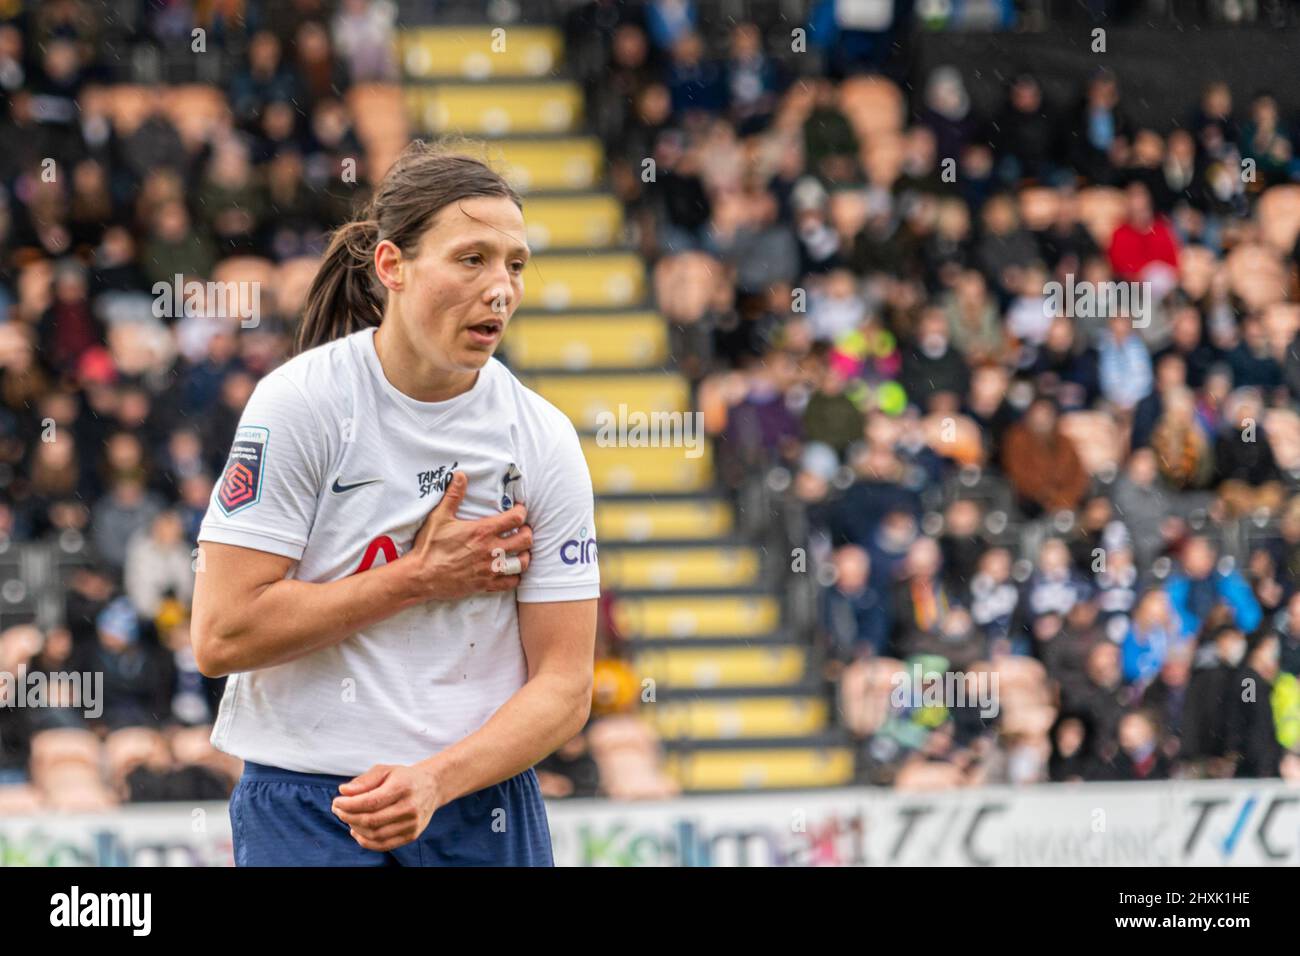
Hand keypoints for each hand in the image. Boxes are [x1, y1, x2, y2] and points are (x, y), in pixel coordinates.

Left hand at [332, 763, 442, 851]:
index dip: (349, 805)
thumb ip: (364, 780)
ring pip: (375, 835)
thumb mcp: (385, 770)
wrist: (432, 787)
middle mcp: (409, 807)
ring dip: (355, 828)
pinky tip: (356, 831)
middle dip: (348, 817)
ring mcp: (412, 824)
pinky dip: (365, 841)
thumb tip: (344, 792)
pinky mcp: (412, 835)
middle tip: (338, 810)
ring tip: (348, 819)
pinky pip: (383, 845)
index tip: (336, 802)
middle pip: (371, 820)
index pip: (371, 801)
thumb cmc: (404, 778)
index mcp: (403, 787)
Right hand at [404, 471, 531, 599]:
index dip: (521, 512)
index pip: (515, 518)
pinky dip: (514, 577)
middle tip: (522, 530)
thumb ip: (453, 496)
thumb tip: (461, 475)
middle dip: (527, 533)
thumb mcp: (440, 517)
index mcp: (482, 531)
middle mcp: (491, 550)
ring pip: (522, 563)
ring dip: (524, 555)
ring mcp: (489, 569)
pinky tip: (510, 571)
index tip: (519, 510)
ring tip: (520, 551)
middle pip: (525, 540)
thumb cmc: (429, 546)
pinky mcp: (485, 585)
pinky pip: (510, 583)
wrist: (421, 576)